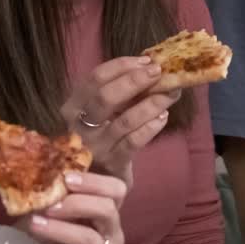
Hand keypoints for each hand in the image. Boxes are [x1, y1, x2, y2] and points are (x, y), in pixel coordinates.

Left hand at [26, 170, 124, 243]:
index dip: (93, 182)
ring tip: (35, 225)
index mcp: (105, 213)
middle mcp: (114, 234)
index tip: (66, 178)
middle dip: (76, 204)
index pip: (115, 190)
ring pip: (91, 238)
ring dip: (60, 230)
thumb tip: (40, 176)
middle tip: (48, 205)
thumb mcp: (48, 216)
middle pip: (107, 210)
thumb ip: (53, 199)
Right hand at [63, 57, 179, 181]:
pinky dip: (151, 127)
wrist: (97, 183)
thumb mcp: (100, 114)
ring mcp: (94, 146)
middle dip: (135, 81)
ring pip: (124, 120)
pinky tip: (163, 117)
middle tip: (159, 72)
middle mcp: (78, 125)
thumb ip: (117, 92)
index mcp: (73, 106)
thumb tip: (148, 66)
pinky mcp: (111, 163)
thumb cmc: (102, 138)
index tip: (147, 60)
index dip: (122, 66)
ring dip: (151, 103)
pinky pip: (133, 142)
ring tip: (171, 93)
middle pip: (105, 96)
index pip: (95, 78)